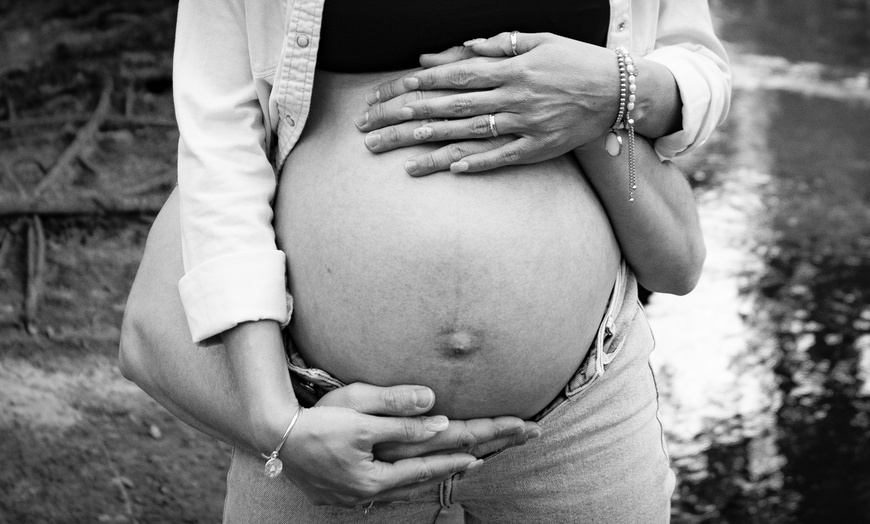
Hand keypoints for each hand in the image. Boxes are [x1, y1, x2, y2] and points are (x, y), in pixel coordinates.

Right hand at [279, 383, 540, 506]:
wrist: (276, 440)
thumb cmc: (316, 420)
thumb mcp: (355, 408)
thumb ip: (397, 411)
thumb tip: (438, 410)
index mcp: (382, 468)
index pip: (439, 453)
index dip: (475, 443)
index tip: (506, 434)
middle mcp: (380, 486)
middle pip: (438, 467)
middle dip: (481, 449)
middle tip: (517, 435)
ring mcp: (368, 492)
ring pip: (422, 481)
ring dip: (453, 467)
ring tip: (482, 458)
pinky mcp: (357, 490)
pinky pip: (402, 488)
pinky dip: (424, 478)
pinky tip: (432, 472)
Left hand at [355, 32, 619, 175]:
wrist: (618, 91)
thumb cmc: (573, 61)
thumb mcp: (535, 40)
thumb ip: (493, 46)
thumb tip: (450, 53)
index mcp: (507, 68)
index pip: (450, 76)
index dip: (413, 86)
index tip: (381, 96)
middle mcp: (510, 96)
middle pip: (448, 107)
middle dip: (404, 118)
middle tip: (369, 130)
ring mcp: (523, 125)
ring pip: (467, 135)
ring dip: (427, 145)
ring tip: (393, 155)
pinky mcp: (537, 149)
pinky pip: (500, 158)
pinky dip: (473, 163)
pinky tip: (442, 167)